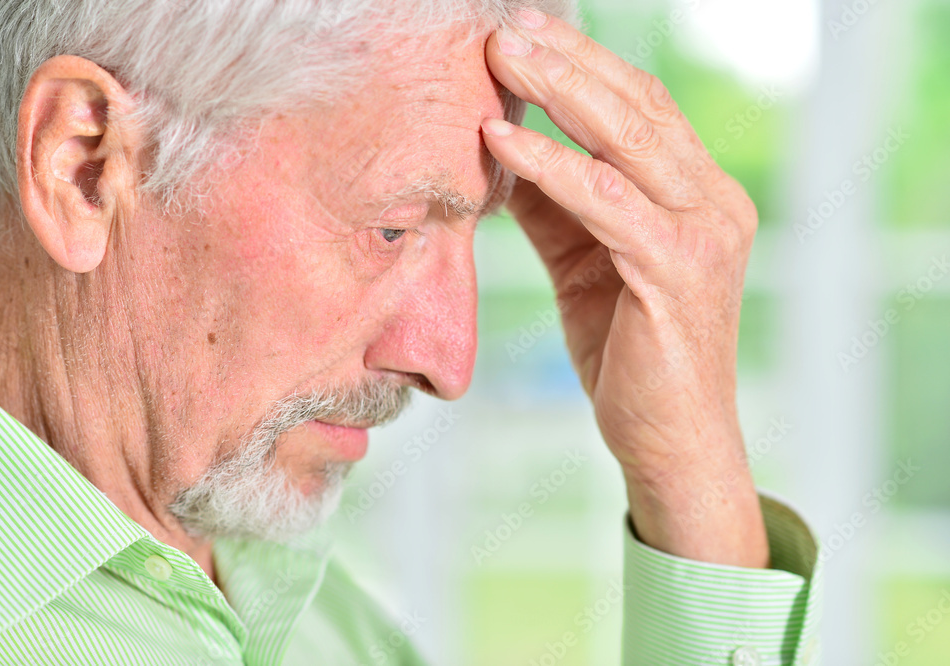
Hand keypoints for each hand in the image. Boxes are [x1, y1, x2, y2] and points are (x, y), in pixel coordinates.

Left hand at [481, 11, 767, 567]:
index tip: (528, 35)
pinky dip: (549, 166)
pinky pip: (603, 201)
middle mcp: (715, 203)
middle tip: (507, 29)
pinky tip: (501, 141)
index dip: (585, 66)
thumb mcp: (586, 263)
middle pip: (638, 107)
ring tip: (501, 59)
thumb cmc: (629, 354)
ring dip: (557, 92)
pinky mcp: (675, 270)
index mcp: (699, 197)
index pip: (643, 109)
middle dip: (568, 62)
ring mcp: (703, 234)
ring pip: (626, 140)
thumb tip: (504, 150)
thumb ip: (558, 206)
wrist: (671, 442)